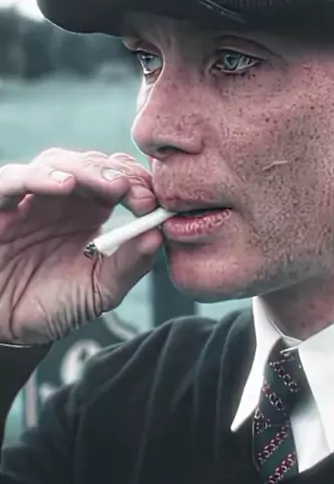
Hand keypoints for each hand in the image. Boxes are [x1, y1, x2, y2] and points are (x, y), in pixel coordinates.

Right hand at [0, 149, 161, 344]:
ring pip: (57, 162)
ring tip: (112, 186)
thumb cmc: (56, 304)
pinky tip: (65, 185)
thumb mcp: (101, 289)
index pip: (118, 179)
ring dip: (87, 169)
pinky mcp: (0, 207)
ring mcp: (30, 199)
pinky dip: (39, 176)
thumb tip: (158, 235)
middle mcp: (63, 199)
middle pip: (92, 163)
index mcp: (91, 211)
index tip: (152, 202)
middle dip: (118, 173)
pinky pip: (14, 180)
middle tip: (134, 192)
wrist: (11, 330)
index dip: (137, 183)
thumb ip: (130, 264)